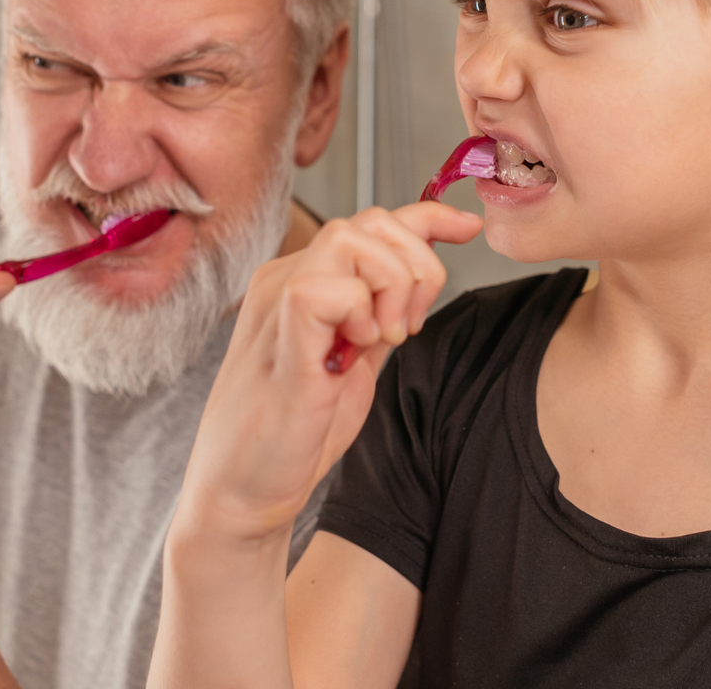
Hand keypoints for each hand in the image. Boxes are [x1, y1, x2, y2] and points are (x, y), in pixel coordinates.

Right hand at [174, 203, 481, 546]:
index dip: (429, 218)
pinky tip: (352, 353)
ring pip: (352, 240)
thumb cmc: (292, 434)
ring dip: (391, 288)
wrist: (242, 492)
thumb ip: (382, 316)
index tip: (468, 228)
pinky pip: (326, 287)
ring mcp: (277, 302)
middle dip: (417, 267)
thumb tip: (423, 279)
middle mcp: (286, 278)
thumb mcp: (356, 362)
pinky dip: (358, 313)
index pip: (373, 222)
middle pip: (373, 222)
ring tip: (381, 342)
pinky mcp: (278, 335)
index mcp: (304, 280)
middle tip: (408, 329)